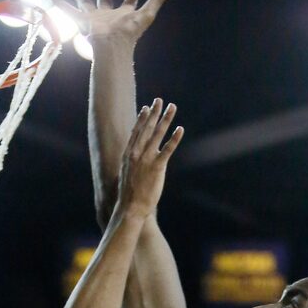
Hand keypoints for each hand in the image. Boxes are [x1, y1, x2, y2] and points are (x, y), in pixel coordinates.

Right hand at [51, 0, 174, 44]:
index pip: (128, 1)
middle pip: (105, 2)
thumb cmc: (129, 32)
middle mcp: (108, 16)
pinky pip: (68, 11)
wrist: (111, 44)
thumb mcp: (146, 15)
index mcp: (123, 14)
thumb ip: (157, 1)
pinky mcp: (82, 21)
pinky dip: (59, 5)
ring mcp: (94, 19)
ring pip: (86, 5)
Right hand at [115, 98, 183, 219]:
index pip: (136, 132)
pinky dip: (175, 138)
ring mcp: (146, 159)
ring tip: (172, 107)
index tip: (146, 108)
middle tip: (159, 100)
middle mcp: (137, 153)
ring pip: (158, 134)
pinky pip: (168, 149)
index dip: (142, 119)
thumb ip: (132, 165)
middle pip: (147, 128)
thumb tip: (135, 163)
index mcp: (129, 154)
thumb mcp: (126, 175)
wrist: (130, 207)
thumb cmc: (129, 195)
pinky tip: (180, 129)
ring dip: (166, 119)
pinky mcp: (157, 167)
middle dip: (154, 113)